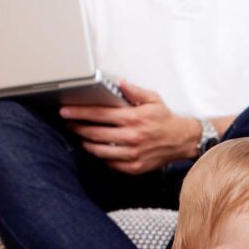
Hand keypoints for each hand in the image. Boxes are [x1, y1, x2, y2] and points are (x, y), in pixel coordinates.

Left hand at [60, 80, 200, 174]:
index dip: (79, 112)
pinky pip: (110, 163)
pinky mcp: (133, 166)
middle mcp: (131, 137)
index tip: (66, 111)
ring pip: (99, 150)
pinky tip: (97, 149)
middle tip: (69, 123)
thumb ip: (134, 91)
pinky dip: (101, 156)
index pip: (99, 114)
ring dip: (86, 142)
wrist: (182, 141)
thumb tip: (119, 82)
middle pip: (94, 132)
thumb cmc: (165, 120)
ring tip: (80, 136)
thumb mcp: (153, 99)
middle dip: (77, 127)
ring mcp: (131, 154)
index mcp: (133, 118)